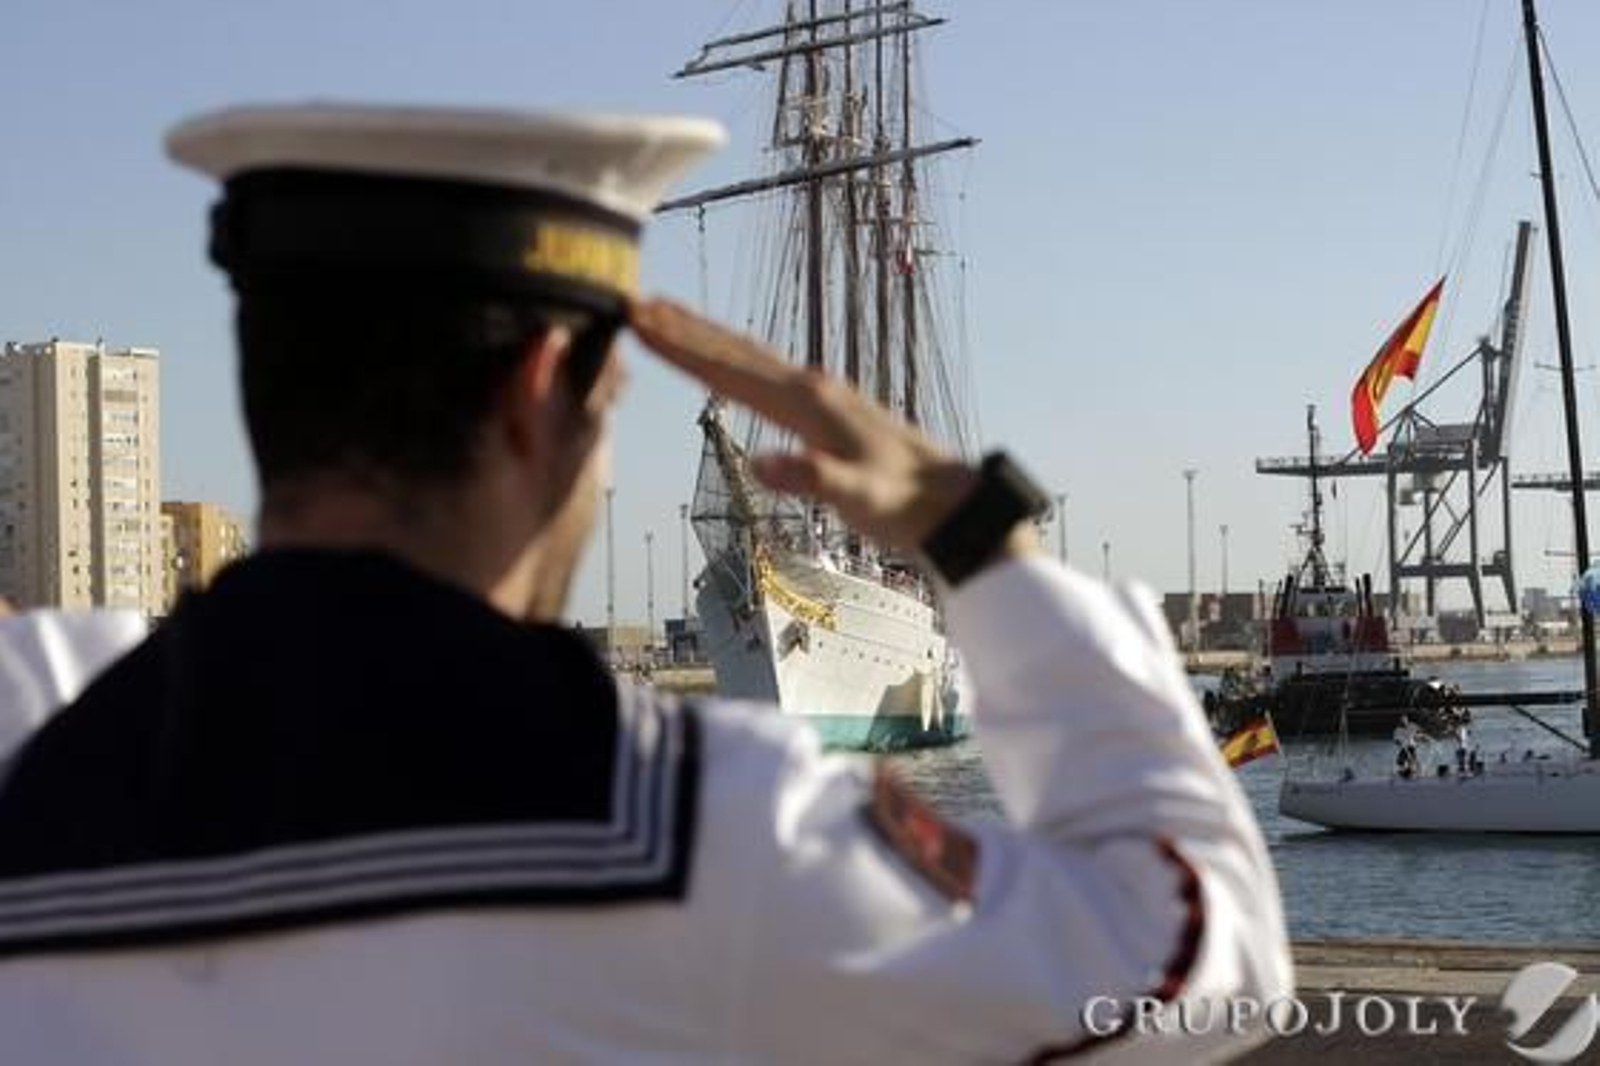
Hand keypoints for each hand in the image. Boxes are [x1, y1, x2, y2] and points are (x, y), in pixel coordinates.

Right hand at [630, 298, 1010, 555]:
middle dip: (682, 327)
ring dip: (704, 335)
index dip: (681, 345)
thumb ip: (813, 479)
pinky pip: (764, 371)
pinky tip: (724, 360)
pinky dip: (732, 357)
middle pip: (734, 349)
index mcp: (809, 402)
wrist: (951, 501)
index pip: (729, 369)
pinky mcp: (824, 406)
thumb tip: (762, 462)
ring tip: (663, 316)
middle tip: (634, 303)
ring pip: (749, 355)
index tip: (639, 319)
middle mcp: (811, 385)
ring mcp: (819, 392)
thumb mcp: (860, 498)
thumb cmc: (904, 504)